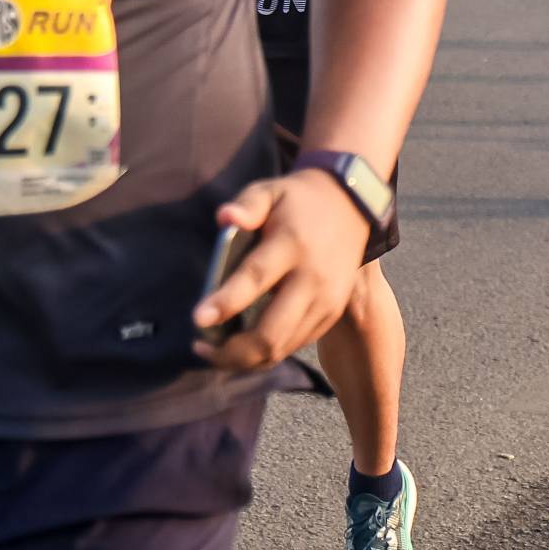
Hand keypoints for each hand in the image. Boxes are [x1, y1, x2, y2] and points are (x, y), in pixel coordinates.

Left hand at [193, 169, 369, 371]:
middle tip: (199, 347)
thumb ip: (247, 204)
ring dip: (244, 358)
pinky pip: (292, 345)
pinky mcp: (330, 314)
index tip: (198, 320)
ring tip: (213, 351)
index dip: (226, 301)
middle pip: (270, 332)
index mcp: (293, 244)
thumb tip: (224, 217)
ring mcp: (326, 301)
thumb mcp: (270, 191)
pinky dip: (264, 353)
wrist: (350, 207)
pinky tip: (242, 347)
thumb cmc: (297, 201)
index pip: (257, 278)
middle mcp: (313, 278)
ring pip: (281, 347)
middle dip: (231, 351)